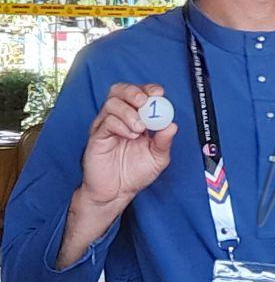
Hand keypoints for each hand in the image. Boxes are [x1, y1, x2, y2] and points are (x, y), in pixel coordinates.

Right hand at [57, 83, 177, 268]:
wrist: (117, 192)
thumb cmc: (135, 172)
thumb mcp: (158, 158)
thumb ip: (164, 141)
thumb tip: (172, 125)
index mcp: (135, 118)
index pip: (138, 94)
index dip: (148, 89)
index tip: (159, 93)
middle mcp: (119, 118)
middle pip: (119, 91)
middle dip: (134, 92)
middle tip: (145, 102)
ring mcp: (105, 126)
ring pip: (111, 104)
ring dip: (129, 113)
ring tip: (140, 130)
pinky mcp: (96, 137)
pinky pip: (105, 123)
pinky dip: (120, 125)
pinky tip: (130, 136)